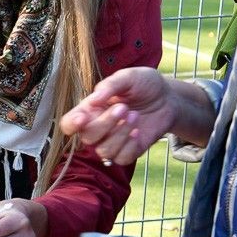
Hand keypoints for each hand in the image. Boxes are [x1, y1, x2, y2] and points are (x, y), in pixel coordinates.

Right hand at [60, 67, 174, 165]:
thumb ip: (110, 85)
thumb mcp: (129, 76)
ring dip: (120, 134)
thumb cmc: (144, 84)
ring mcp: (112, 142)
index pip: (68, 124)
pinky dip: (130, 146)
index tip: (81, 119)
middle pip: (88, 138)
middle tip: (124, 107)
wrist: (168, 98)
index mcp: (90, 110)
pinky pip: (121, 159)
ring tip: (135, 116)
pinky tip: (138, 132)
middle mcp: (97, 128)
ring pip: (104, 151)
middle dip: (105, 124)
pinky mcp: (128, 152)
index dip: (71, 125)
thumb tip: (94, 98)